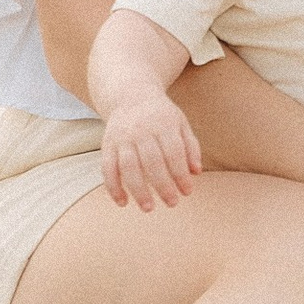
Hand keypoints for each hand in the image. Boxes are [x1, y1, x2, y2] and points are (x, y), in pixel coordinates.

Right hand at [101, 93, 202, 213]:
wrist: (130, 95)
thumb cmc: (161, 115)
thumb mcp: (181, 124)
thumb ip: (190, 147)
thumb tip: (196, 172)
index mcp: (164, 124)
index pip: (174, 153)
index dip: (181, 174)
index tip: (187, 192)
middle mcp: (142, 131)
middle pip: (152, 162)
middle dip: (162, 185)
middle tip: (172, 204)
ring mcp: (122, 138)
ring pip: (128, 167)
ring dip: (137, 190)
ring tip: (148, 208)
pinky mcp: (107, 144)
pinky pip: (107, 168)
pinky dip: (113, 187)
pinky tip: (122, 202)